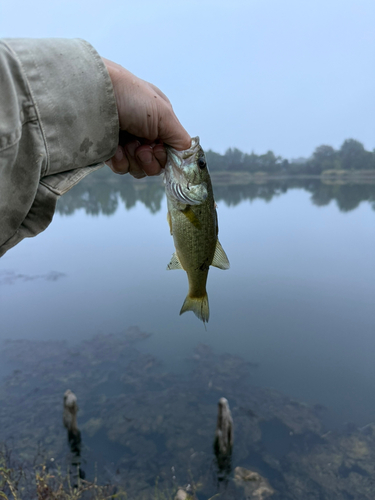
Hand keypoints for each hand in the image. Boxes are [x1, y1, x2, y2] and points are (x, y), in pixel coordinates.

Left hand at [103, 58, 190, 177]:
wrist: (92, 93)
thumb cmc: (129, 95)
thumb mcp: (163, 113)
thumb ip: (179, 136)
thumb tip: (187, 152)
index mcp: (159, 121)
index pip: (170, 149)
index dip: (166, 155)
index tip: (158, 149)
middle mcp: (143, 132)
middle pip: (156, 163)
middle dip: (150, 160)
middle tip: (141, 148)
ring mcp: (125, 142)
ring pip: (139, 169)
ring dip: (134, 160)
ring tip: (126, 144)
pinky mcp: (108, 150)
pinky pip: (121, 168)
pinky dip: (119, 161)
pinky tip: (114, 149)